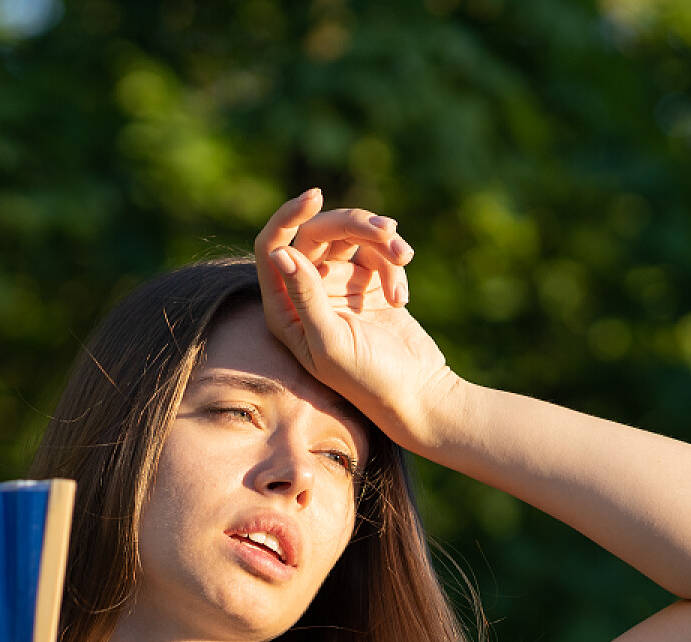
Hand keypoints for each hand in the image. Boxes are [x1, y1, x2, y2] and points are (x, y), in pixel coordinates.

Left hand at [253, 189, 464, 453]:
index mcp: (284, 310)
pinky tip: (402, 299)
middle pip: (317, 234)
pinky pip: (377, 253)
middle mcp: (306, 294)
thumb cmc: (368, 379)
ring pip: (351, 236)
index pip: (272, 248)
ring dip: (380, 240)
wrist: (418, 394)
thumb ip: (305, 297)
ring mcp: (339, 287)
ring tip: (404, 256)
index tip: (317, 197)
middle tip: (387, 231)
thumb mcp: (331, 341)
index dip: (289, 217)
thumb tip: (280, 252)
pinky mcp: (369, 283)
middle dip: (353, 225)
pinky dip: (393, 266)